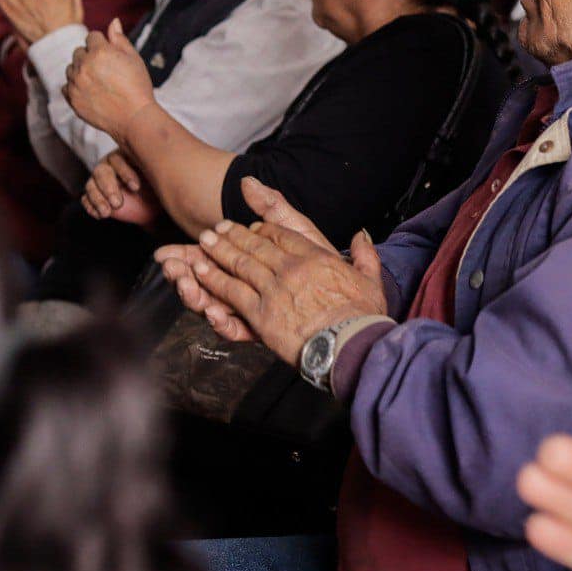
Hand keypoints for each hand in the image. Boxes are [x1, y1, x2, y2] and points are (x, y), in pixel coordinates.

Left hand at [63, 18, 155, 142]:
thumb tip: (113, 21)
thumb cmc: (138, 87)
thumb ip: (120, 39)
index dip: (104, 45)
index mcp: (99, 52)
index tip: (112, 57)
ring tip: (99, 83)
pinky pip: (66, 86)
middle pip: (79, 51)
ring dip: (81, 71)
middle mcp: (83, 65)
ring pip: (71, 68)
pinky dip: (75, 87)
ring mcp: (75, 82)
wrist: (134, 118)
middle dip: (90, 57)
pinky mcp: (71, 98)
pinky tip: (91, 92)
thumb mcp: (134, 59)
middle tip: (107, 71)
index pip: (92, 37)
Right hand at [82, 150, 161, 228]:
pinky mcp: (95, 196)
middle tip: (118, 204)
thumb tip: (165, 161)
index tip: (136, 188)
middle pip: (101, 173)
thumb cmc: (157, 189)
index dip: (126, 173)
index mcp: (125, 157)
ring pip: (91, 186)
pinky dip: (91, 207)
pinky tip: (99, 215)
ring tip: (107, 213)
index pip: (118, 160)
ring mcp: (100, 182)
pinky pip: (86, 199)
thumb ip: (156, 169)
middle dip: (109, 188)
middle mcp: (109, 167)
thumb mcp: (159, 179)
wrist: (152, 209)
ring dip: (98, 200)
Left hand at [156, 179, 384, 357]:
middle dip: (235, 235)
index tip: (254, 227)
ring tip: (204, 242)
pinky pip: (231, 291)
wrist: (350, 343)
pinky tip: (200, 271)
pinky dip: (213, 279)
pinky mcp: (260, 313)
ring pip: (240, 264)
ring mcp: (273, 290)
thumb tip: (360, 234)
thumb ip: (365, 254)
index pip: (284, 236)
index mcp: (316, 258)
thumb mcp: (371, 279)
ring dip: (219, 251)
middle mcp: (291, 268)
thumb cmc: (364, 316)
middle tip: (219, 228)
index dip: (266, 229)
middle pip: (257, 245)